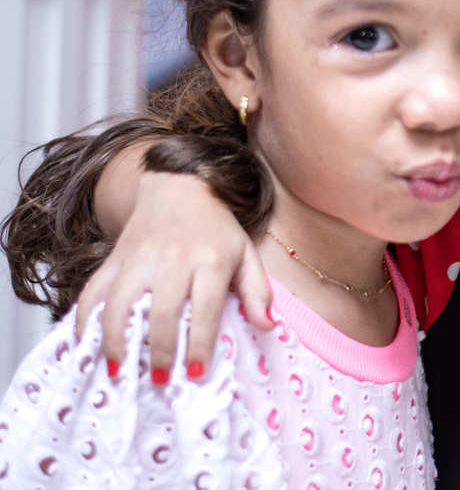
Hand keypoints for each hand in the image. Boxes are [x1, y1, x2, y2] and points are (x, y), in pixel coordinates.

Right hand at [75, 169, 271, 381]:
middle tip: (160, 380)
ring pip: (120, 303)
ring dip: (117, 341)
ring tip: (120, 369)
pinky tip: (86, 343)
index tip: (196, 374)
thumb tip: (266, 326)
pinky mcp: (114, 257)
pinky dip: (85, 319)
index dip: (200, 345)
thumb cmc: (216, 229)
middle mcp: (173, 257)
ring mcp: (139, 257)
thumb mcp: (246, 253)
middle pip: (162, 311)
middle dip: (160, 350)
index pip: (205, 310)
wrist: (178, 186)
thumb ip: (257, 291)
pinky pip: (93, 291)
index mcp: (211, 259)